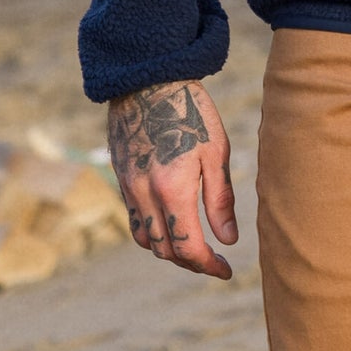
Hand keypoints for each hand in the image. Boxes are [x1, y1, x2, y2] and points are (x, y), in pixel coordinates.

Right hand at [107, 79, 236, 278]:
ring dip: (170, 250)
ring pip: (146, 240)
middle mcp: (145, 196)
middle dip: (191, 262)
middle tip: (215, 260)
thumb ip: (220, 200)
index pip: (188, 248)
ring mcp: (129, 189)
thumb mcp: (215, 152)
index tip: (226, 270)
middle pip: (165, 251)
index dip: (208, 266)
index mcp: (172, 190)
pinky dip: (153, 233)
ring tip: (195, 244)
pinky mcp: (122, 180)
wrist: (149, 80)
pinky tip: (172, 223)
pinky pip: (135, 221)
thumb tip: (228, 240)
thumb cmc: (191, 111)